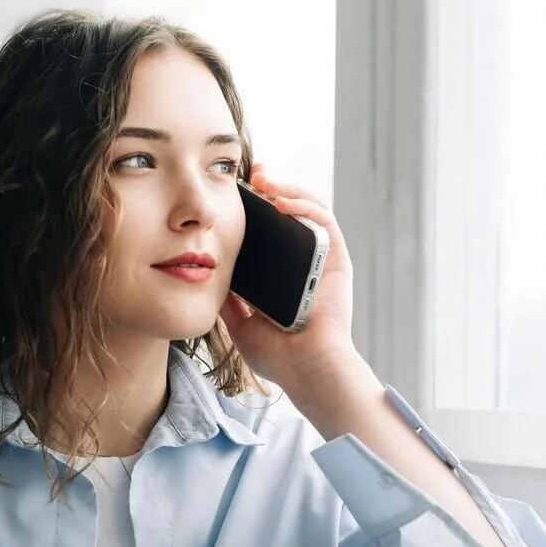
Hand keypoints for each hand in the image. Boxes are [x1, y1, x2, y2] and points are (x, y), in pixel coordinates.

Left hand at [220, 164, 354, 396]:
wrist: (306, 370)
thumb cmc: (279, 356)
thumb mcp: (240, 324)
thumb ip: (228, 302)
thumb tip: (208, 278)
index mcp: (284, 275)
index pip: (272, 231)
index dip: (257, 208)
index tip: (236, 192)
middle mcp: (306, 263)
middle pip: (292, 213)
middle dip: (273, 188)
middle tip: (251, 175)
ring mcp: (323, 260)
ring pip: (311, 210)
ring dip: (289, 189)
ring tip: (265, 180)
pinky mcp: (338, 260)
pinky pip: (325, 222)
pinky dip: (306, 205)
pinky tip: (283, 201)